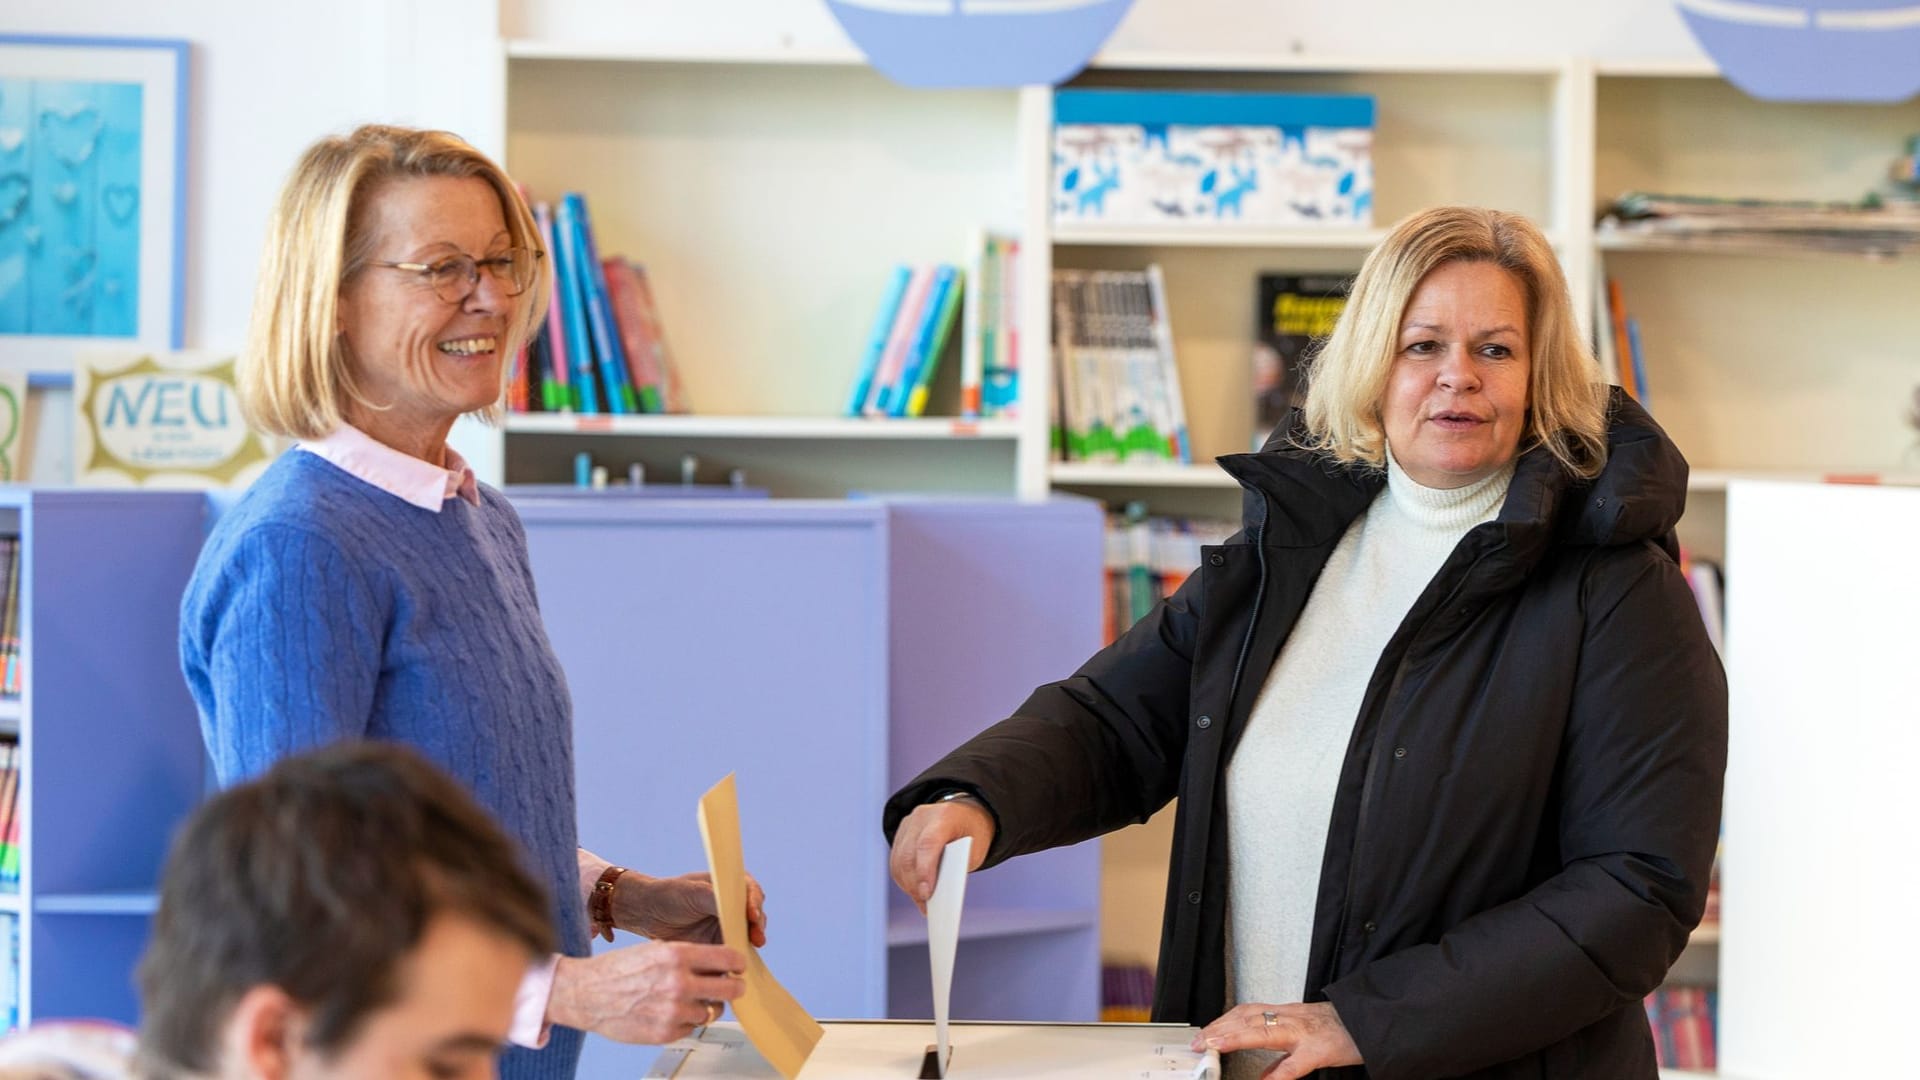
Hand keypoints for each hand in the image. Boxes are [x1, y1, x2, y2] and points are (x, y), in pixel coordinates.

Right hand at [548, 941, 745, 1043]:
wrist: (586, 994)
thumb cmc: (618, 970)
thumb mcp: (656, 950)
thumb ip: (688, 957)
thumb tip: (720, 962)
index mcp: (677, 955)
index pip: (728, 958)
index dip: (737, 962)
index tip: (739, 965)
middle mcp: (678, 983)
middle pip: (731, 988)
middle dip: (735, 986)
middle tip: (733, 985)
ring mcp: (673, 1011)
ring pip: (712, 1010)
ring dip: (706, 1006)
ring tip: (689, 999)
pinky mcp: (666, 1033)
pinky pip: (693, 1027)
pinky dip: (687, 1021)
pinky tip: (670, 1011)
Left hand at [616, 871, 767, 947]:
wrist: (648, 914)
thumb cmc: (669, 894)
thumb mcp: (692, 892)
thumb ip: (714, 898)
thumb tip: (734, 908)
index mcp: (731, 886)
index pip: (752, 893)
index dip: (755, 905)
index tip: (752, 916)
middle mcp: (734, 906)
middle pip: (755, 917)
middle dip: (757, 928)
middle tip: (757, 940)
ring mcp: (728, 926)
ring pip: (747, 937)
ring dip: (748, 947)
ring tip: (747, 957)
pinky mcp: (718, 945)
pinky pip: (732, 953)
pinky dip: (734, 960)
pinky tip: (734, 968)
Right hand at [888, 799, 992, 914]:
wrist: (965, 813)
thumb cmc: (973, 834)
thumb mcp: (974, 851)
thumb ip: (956, 869)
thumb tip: (934, 894)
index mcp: (945, 816)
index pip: (928, 844)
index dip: (924, 871)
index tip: (927, 894)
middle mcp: (922, 817)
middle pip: (908, 855)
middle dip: (914, 884)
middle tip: (925, 905)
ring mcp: (909, 824)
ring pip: (898, 860)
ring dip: (908, 884)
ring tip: (921, 901)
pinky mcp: (901, 833)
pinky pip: (896, 860)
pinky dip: (904, 878)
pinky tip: (914, 891)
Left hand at [1189, 1002, 1361, 1078]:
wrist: (1371, 1022)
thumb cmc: (1340, 1030)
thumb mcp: (1307, 1039)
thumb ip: (1283, 1057)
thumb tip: (1263, 1076)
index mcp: (1287, 1016)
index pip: (1247, 1013)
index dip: (1223, 1021)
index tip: (1203, 1034)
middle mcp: (1291, 1019)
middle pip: (1249, 1018)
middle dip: (1221, 1028)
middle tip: (1199, 1042)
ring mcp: (1304, 1033)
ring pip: (1265, 1030)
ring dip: (1237, 1037)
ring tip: (1215, 1046)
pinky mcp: (1320, 1051)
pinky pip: (1295, 1064)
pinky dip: (1277, 1074)